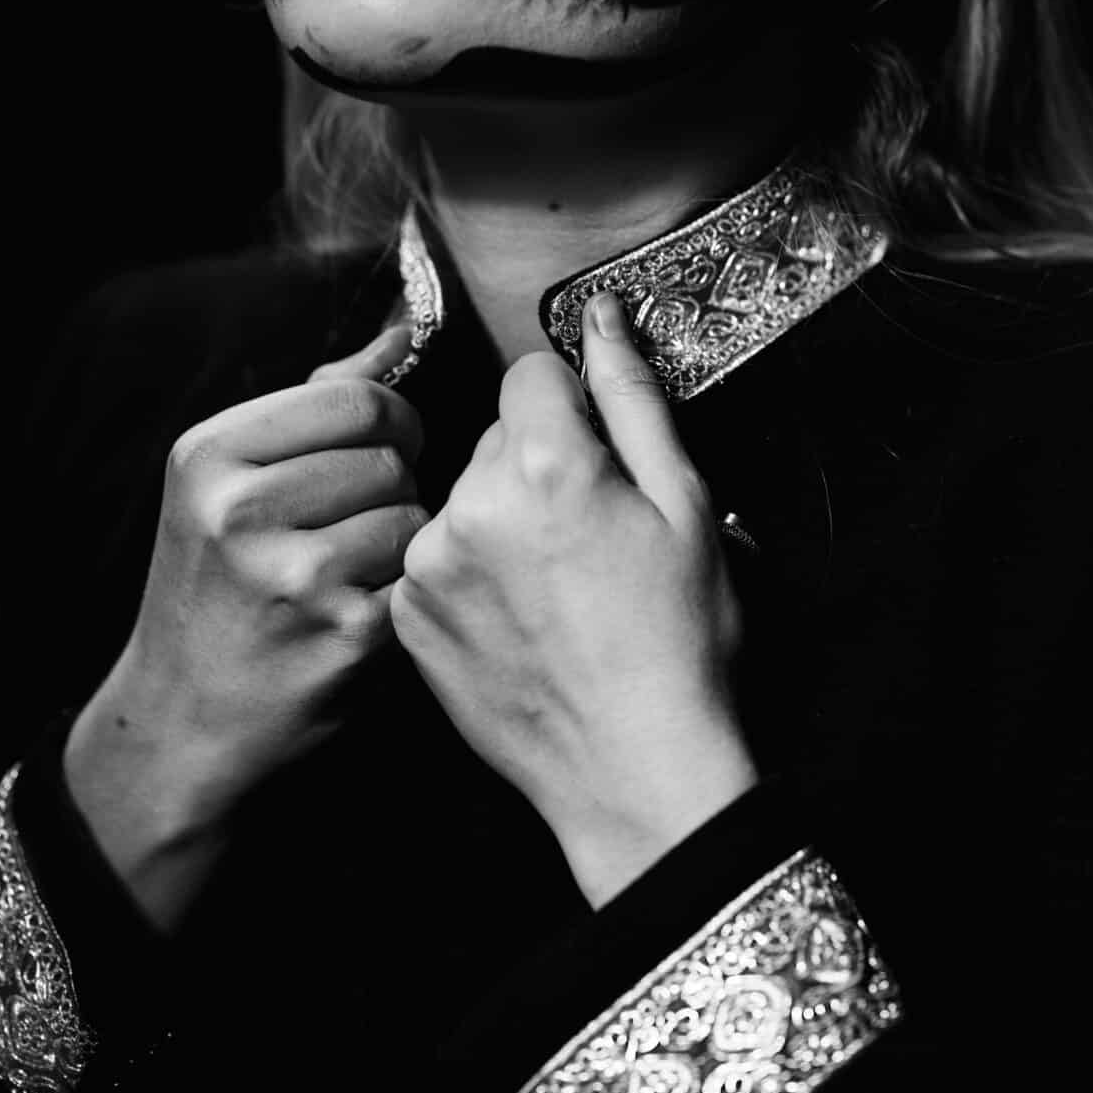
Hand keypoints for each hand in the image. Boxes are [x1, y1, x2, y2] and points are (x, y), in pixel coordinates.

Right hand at [65, 319, 427, 926]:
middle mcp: (240, 511)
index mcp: (209, 455)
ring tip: (359, 564)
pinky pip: (418, 576)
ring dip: (404, 537)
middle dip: (395, 482)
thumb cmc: (215, 587)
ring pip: (413, 514)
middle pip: (391, 455)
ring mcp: (294, 576)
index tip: (385, 445)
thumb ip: (315, 401)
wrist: (183, 719)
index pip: (355, 398)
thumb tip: (401, 331)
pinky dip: (405, 589)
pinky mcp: (344, 635)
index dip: (391, 419)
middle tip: (363, 517)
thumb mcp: (227, 482)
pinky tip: (365, 608)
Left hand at [392, 292, 756, 906]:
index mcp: (541, 463)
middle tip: (590, 540)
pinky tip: (520, 619)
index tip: (603, 466)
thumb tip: (602, 317)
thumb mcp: (686, 505)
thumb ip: (633, 397)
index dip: (578, 414)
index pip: (533, 374)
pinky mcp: (406, 617)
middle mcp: (467, 505)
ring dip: (501, 521)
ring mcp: (426, 566)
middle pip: (495, 436)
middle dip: (539, 466)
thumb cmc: (679, 643)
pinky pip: (436, 557)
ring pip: (464, 498)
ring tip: (556, 589)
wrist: (637, 775)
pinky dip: (470, 575)